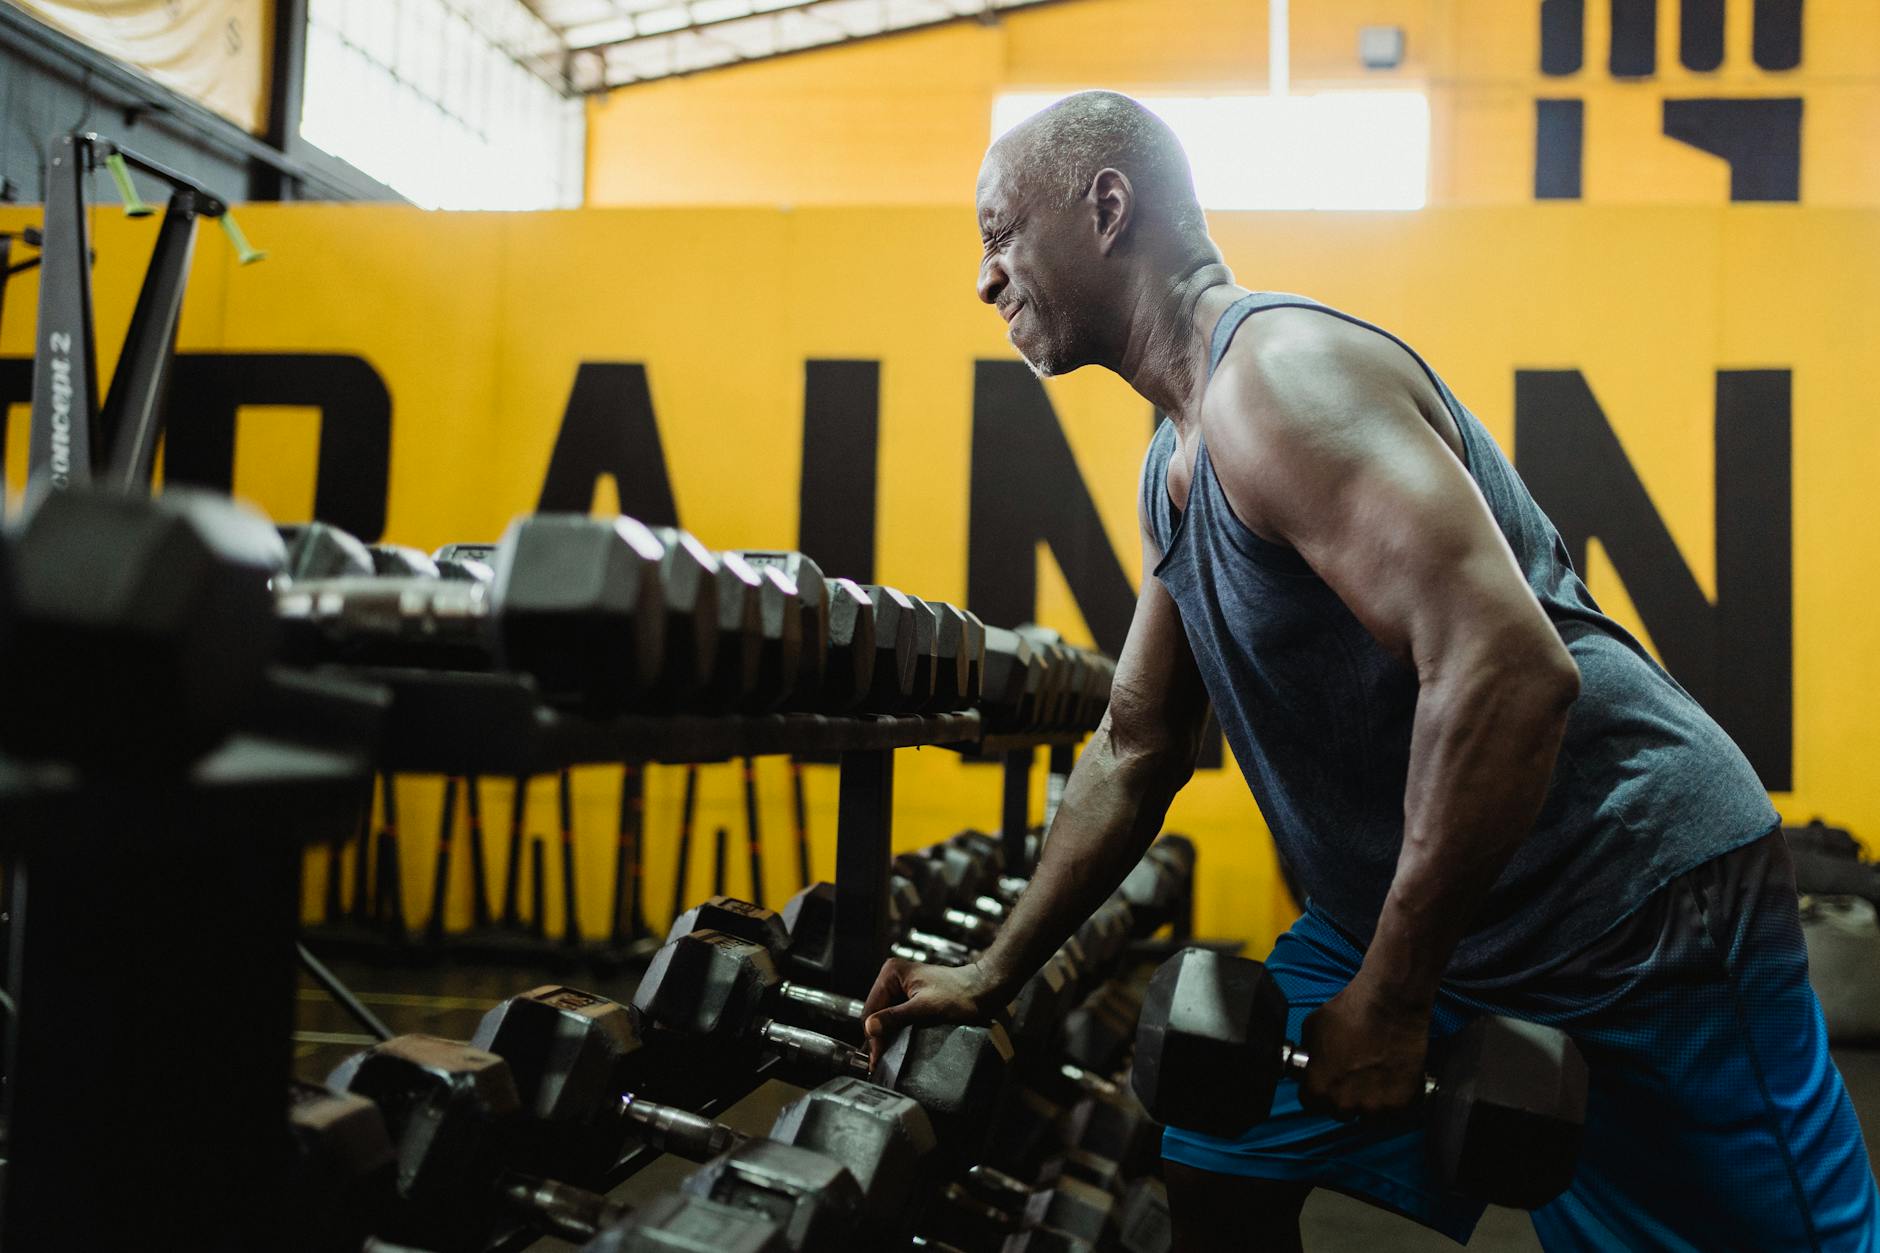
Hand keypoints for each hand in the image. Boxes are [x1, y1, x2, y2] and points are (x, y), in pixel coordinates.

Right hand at [860, 957, 994, 1069]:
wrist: (984, 990)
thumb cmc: (960, 995)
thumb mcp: (925, 1008)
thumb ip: (896, 1017)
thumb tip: (870, 1028)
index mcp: (891, 973)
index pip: (871, 1008)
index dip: (873, 1035)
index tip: (876, 1057)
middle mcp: (893, 977)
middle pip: (876, 1013)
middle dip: (879, 1037)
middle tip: (880, 1062)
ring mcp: (902, 987)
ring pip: (886, 1017)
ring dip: (887, 1036)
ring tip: (887, 1057)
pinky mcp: (912, 997)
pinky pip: (897, 1017)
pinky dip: (897, 1031)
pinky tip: (898, 1045)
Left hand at [1296, 977, 1430, 1120]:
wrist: (1389, 1003)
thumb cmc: (1348, 1011)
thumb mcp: (1312, 1028)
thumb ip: (1310, 1056)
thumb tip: (1310, 1064)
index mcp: (1318, 1088)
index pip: (1311, 1103)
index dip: (1318, 1091)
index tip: (1327, 1082)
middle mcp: (1344, 1103)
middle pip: (1339, 1112)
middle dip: (1343, 1097)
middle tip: (1353, 1078)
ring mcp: (1374, 1106)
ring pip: (1367, 1116)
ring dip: (1368, 1102)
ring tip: (1374, 1080)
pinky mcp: (1400, 1103)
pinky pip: (1392, 1112)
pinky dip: (1392, 1099)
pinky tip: (1390, 1080)